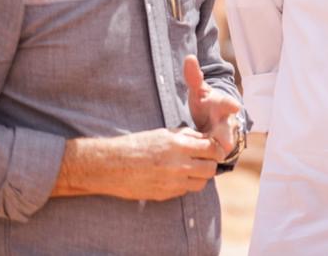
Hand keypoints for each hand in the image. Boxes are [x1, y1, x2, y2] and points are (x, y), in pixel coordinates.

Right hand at [102, 129, 219, 201]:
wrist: (110, 165)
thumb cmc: (137, 145)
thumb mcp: (164, 133)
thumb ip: (187, 136)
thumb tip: (207, 140)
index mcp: (178, 145)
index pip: (213, 149)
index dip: (217, 149)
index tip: (216, 150)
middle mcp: (178, 165)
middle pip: (211, 169)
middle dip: (210, 164)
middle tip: (204, 160)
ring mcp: (172, 182)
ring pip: (201, 183)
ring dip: (200, 176)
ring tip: (190, 170)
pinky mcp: (164, 194)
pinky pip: (185, 191)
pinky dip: (185, 185)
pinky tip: (175, 177)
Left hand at [184, 54, 241, 157]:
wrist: (214, 121)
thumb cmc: (206, 104)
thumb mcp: (199, 91)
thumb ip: (194, 76)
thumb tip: (189, 58)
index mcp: (223, 104)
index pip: (229, 103)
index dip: (231, 105)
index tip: (234, 107)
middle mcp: (228, 121)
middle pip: (229, 129)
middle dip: (226, 136)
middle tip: (224, 144)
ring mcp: (227, 136)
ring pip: (225, 147)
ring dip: (218, 152)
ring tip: (211, 158)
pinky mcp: (222, 150)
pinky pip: (218, 156)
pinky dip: (211, 159)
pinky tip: (200, 163)